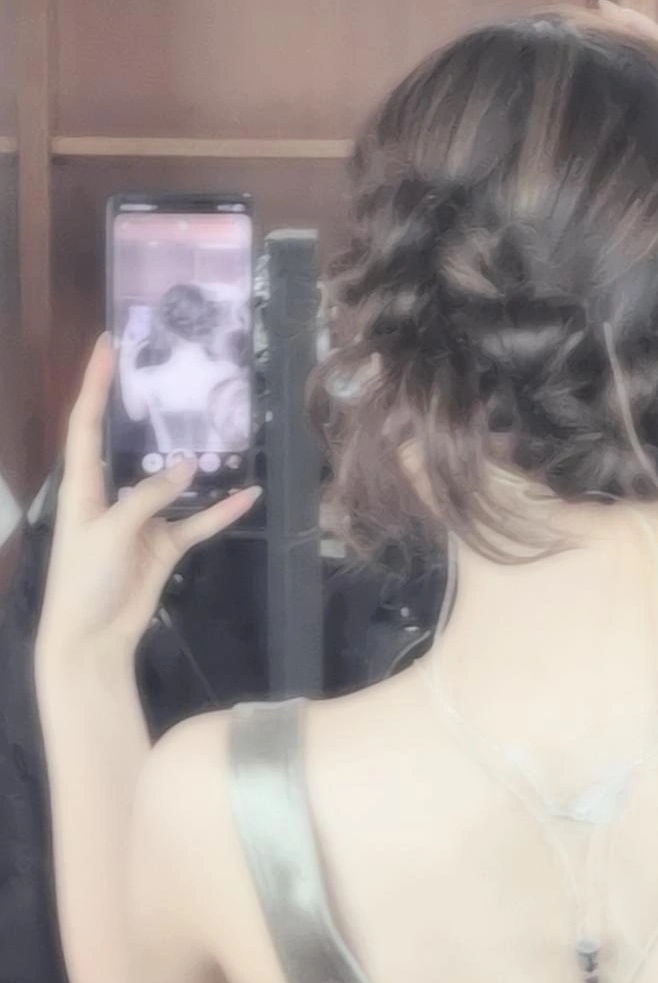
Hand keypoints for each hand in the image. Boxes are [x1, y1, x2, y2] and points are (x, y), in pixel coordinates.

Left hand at [37, 338, 259, 668]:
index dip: (94, 383)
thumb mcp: (109, 532)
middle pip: (129, 443)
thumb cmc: (84, 580)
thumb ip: (147, 497)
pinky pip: (197, 522)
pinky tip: (249, 495)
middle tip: (171, 370)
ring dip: (195, 462)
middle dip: (145, 409)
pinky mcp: (163, 546)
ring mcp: (141, 520)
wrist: (91, 640)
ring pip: (172, 482)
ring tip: (220, 427)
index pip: (87, 424)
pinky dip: (221, 511)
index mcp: (82, 486)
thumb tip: (188, 467)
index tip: (108, 343)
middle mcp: (111, 495)